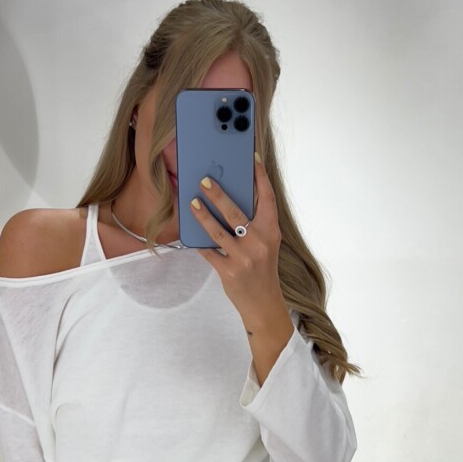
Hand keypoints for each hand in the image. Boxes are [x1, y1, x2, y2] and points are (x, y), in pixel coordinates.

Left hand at [190, 152, 285, 324]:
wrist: (263, 304)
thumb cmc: (261, 269)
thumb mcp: (265, 245)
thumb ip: (253, 225)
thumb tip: (227, 201)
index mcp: (271, 232)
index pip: (267, 199)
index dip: (260, 177)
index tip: (252, 157)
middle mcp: (260, 243)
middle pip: (236, 213)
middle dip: (219, 195)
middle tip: (205, 180)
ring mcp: (244, 259)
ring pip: (218, 232)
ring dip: (203, 216)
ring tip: (192, 202)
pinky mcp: (230, 272)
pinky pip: (209, 252)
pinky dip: (199, 242)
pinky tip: (190, 232)